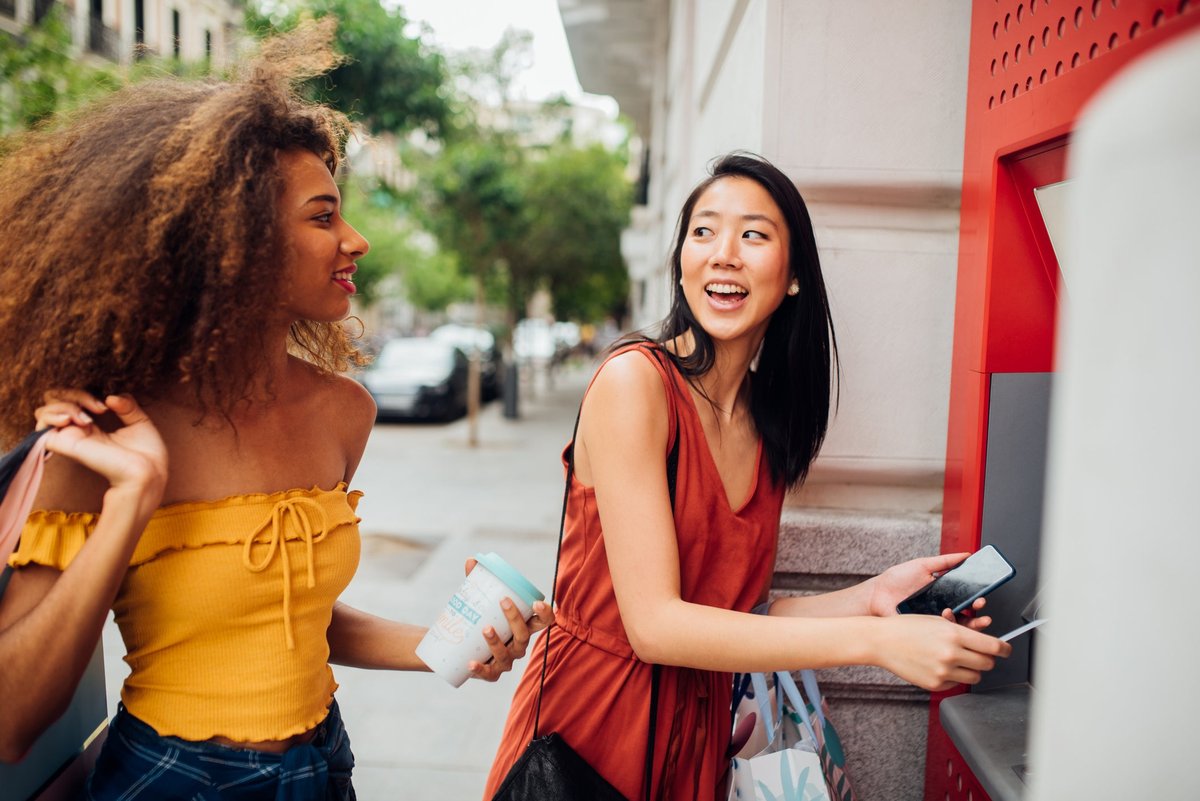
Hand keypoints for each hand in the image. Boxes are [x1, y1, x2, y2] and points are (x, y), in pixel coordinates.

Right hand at [35, 390, 167, 509]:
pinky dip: (53, 417)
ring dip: (62, 405)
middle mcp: (79, 431)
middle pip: (53, 401)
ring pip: (43, 412)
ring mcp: (71, 438)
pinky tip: (75, 420)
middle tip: (98, 407)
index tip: (107, 403)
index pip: (72, 399)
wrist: (149, 472)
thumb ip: (126, 405)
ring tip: (86, 417)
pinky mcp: (67, 446)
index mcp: (94, 425)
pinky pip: (42, 429)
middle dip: (71, 394)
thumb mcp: (140, 421)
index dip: (85, 393)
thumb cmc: (146, 452)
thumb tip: (110, 396)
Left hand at [461, 558, 554, 681]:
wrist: (459, 648)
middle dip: (516, 619)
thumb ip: (477, 582)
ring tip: (485, 628)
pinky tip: (471, 663)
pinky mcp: (491, 673)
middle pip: (524, 635)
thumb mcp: (480, 601)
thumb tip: (471, 560)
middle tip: (503, 601)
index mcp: (523, 627)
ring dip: (497, 642)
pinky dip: (481, 669)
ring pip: (507, 654)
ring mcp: (506, 661)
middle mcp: (518, 645)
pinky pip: (489, 673)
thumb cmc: (479, 619)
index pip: (544, 622)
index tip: (536, 603)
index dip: (545, 614)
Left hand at [868, 553, 992, 630]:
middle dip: (979, 614)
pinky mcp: (925, 632)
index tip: (983, 596)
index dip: (977, 599)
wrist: (877, 594)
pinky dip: (950, 628)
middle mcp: (941, 610)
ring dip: (971, 625)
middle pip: (967, 617)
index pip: (966, 600)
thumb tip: (967, 554)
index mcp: (942, 595)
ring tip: (972, 616)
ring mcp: (933, 622)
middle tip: (980, 605)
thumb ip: (945, 561)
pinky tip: (949, 617)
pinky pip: (943, 635)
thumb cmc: (896, 580)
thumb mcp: (923, 565)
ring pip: (959, 629)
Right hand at [875, 614, 1010, 691]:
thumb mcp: (938, 622)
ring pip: (975, 676)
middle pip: (987, 663)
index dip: (1005, 649)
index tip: (1006, 649)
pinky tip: (940, 667)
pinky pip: (957, 684)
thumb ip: (963, 633)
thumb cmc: (907, 627)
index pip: (993, 646)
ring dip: (971, 670)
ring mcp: (943, 671)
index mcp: (954, 634)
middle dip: (986, 659)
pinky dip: (954, 677)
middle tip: (979, 654)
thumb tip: (986, 644)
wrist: (882, 641)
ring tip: (957, 661)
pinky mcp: (935, 684)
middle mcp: (951, 653)